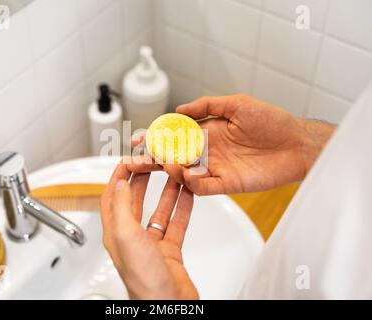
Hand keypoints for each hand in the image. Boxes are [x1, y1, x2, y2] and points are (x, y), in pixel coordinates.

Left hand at [100, 162, 198, 299]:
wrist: (168, 304)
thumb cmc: (144, 278)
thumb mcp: (127, 235)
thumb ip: (122, 207)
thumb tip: (119, 184)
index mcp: (116, 233)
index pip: (112, 198)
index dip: (118, 177)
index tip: (128, 160)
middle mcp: (132, 237)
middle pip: (136, 202)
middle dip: (143, 180)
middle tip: (153, 164)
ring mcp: (151, 244)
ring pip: (159, 211)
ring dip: (166, 192)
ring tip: (173, 174)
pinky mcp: (169, 251)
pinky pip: (176, 224)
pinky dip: (182, 209)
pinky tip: (188, 196)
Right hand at [129, 94, 334, 194]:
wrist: (297, 143)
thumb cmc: (270, 121)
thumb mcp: (236, 104)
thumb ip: (206, 106)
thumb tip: (178, 110)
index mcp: (206, 132)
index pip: (174, 136)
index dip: (155, 138)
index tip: (137, 139)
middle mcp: (207, 151)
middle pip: (173, 157)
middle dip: (152, 159)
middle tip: (134, 161)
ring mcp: (216, 168)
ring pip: (185, 173)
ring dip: (170, 170)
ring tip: (161, 164)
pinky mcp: (227, 184)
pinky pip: (204, 187)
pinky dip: (192, 183)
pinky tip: (186, 174)